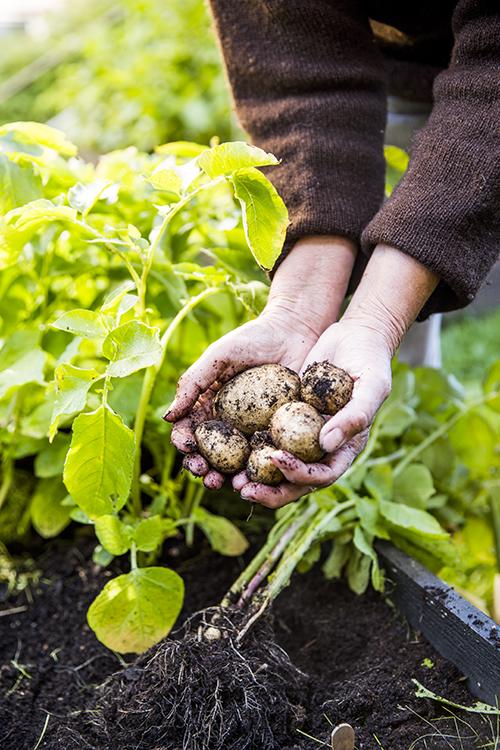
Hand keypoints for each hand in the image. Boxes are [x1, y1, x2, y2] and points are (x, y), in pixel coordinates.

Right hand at [164, 235, 356, 489]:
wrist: (296, 331)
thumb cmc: (254, 338)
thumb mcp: (219, 356)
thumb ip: (193, 383)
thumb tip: (169, 417)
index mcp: (208, 406)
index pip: (189, 431)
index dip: (184, 444)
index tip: (187, 448)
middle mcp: (228, 424)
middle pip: (209, 455)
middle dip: (202, 469)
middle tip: (205, 475)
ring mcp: (253, 432)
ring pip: (235, 463)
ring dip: (226, 478)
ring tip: (226, 483)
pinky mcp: (279, 434)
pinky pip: (267, 457)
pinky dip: (259, 472)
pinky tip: (256, 478)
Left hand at [236, 319, 391, 506]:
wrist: (355, 336)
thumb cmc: (370, 361)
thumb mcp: (371, 387)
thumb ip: (354, 416)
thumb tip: (324, 444)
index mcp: (344, 448)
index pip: (321, 474)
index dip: (299, 475)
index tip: (277, 459)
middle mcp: (321, 447)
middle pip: (295, 481)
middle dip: (269, 491)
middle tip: (242, 489)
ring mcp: (302, 434)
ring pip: (277, 465)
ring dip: (254, 476)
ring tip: (229, 479)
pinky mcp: (286, 417)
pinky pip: (266, 435)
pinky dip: (249, 445)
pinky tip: (226, 444)